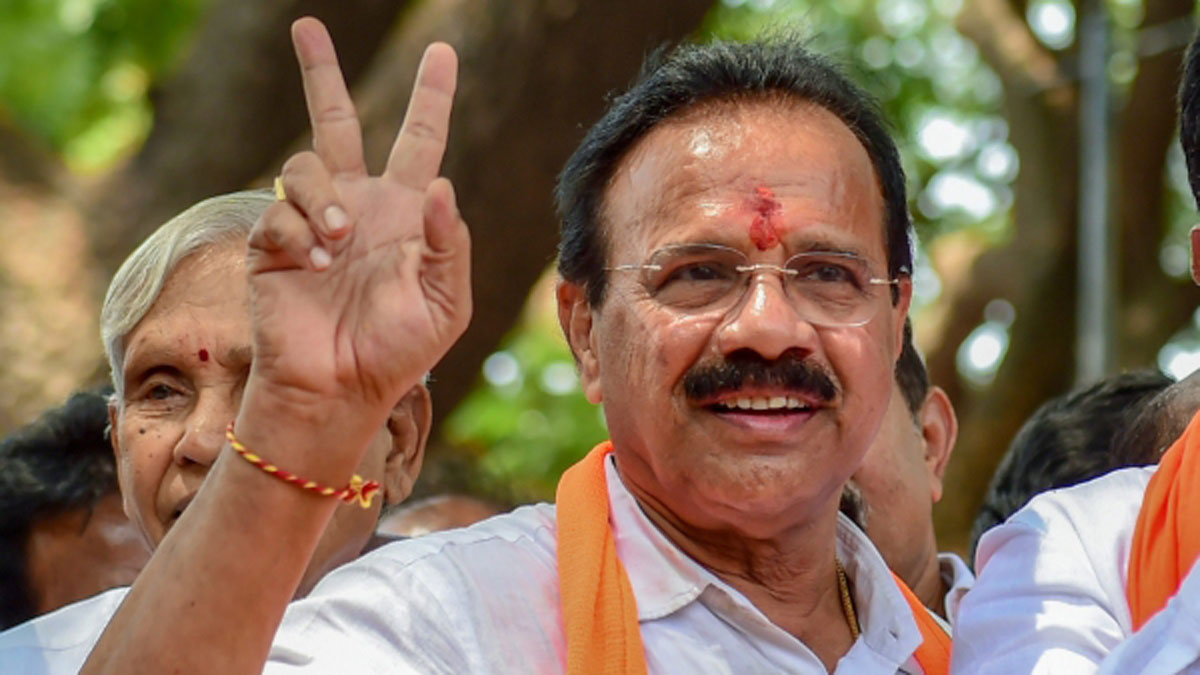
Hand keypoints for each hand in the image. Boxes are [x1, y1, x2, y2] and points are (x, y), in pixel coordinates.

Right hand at [245, 17, 470, 429]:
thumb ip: (450, 245)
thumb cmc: (398, 352)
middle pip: (336, 121)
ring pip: (305, 165)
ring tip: (336, 243)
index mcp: (404, 215)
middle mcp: (355, 207)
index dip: (431, 98)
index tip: (441, 52)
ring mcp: (310, 223)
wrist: (339, 390)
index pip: (420, 142)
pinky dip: (297, 234)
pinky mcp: (270, 245)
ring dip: (323, 197)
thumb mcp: (447, 303)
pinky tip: (311, 265)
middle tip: (307, 27)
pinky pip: (278, 213)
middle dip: (321, 74)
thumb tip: (442, 183)